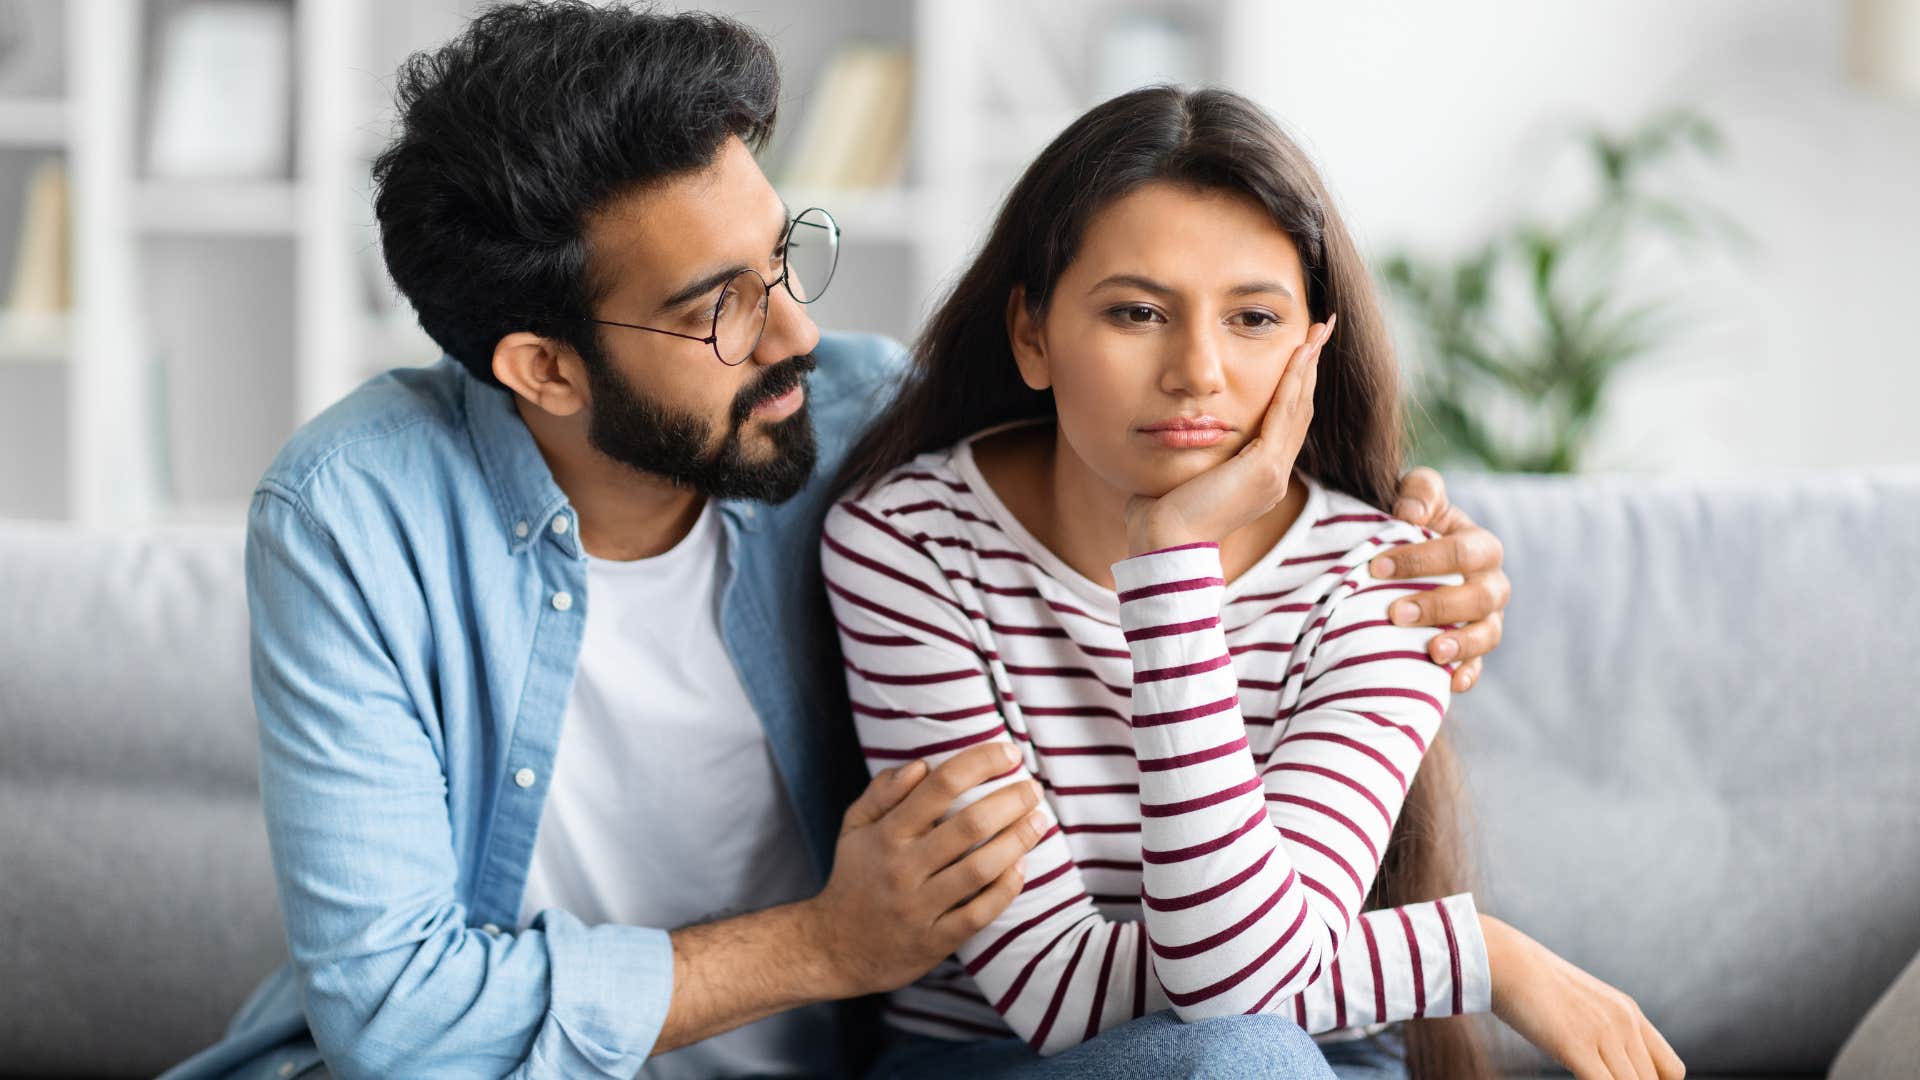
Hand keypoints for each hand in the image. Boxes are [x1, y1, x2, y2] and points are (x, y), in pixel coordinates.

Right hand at [802, 741, 1047, 997]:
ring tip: (1039, 821)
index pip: (940, 786)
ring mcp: (919, 906)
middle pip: (968, 825)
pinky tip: (1021, 868)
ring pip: (979, 869)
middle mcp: (903, 867)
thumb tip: (921, 764)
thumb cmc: (854, 877)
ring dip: (1017, 841)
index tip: (1008, 753)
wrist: (834, 948)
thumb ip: (883, 791)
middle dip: (1010, 800)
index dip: (980, 763)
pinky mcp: (934, 940)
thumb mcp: (854, 827)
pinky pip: (978, 914)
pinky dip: (1005, 889)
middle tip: (1033, 788)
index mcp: (886, 834)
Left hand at [1124, 314, 1335, 554]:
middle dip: (1310, 367)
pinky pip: (1284, 414)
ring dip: (1308, 366)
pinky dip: (1293, 381)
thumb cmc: (1159, 515)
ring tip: (1318, 331)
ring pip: (1298, 407)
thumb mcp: (1182, 473)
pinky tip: (1300, 353)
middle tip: (1321, 330)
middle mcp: (1273, 476)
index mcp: (1259, 479)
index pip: (1283, 422)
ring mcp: (1273, 474)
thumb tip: (1174, 431)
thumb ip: (1189, 452)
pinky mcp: (1264, 469)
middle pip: (1299, 410)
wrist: (1163, 543)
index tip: (1300, 353)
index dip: (1294, 386)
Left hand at [1368, 466, 1509, 691]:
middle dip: (1438, 606)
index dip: (1422, 559)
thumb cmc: (1413, 522)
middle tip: (1395, 612)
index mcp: (1481, 546)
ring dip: (1460, 644)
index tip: (1376, 566)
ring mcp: (1486, 619)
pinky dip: (1466, 675)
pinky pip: (1478, 666)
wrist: (1410, 560)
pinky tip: (1448, 682)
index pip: (1462, 552)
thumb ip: (1419, 492)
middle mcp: (1491, 584)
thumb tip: (1409, 513)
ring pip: (1487, 634)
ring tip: (1431, 651)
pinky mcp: (1474, 649)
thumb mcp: (1417, 497)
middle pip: (1479, 597)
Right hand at [1482, 914, 1684, 1079]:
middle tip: (1603, 1079)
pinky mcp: (1576, 1045)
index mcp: (1629, 1013)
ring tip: (1587, 1077)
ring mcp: (1602, 1034)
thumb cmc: (1534, 985)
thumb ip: (1601, 1028)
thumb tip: (1603, 1059)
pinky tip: (1576, 1079)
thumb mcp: (1582, 1004)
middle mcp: (1624, 1023)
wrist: (1507, 961)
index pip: (1671, 1070)